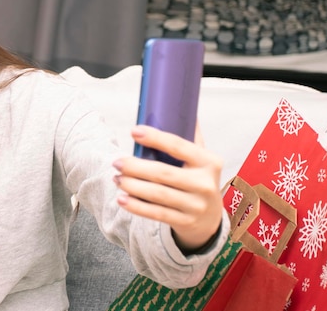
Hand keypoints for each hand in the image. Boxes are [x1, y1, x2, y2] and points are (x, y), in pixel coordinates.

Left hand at [112, 124, 223, 251]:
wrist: (210, 220)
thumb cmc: (199, 180)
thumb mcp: (202, 159)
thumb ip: (192, 136)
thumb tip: (183, 103)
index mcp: (209, 162)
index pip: (179, 146)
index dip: (156, 138)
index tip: (134, 131)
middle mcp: (205, 184)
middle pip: (164, 173)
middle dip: (136, 167)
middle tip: (116, 161)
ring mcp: (196, 205)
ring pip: (158, 194)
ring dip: (132, 186)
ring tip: (116, 178)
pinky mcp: (185, 222)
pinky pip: (156, 214)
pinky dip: (136, 206)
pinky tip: (122, 199)